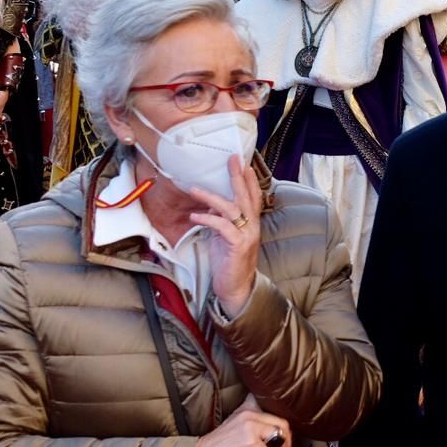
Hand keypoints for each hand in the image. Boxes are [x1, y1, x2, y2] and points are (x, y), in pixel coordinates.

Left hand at [187, 156, 261, 314]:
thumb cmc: (229, 262)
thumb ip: (221, 219)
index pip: (253, 196)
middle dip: (238, 176)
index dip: (249, 179)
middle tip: (232, 159)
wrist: (236, 287)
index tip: (243, 162)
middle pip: (246, 196)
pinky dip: (208, 218)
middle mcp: (252, 226)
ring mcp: (247, 235)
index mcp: (251, 223)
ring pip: (231, 208)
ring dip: (211, 197)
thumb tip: (210, 203)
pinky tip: (194, 216)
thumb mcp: (224, 236)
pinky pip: (222, 226)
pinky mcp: (237, 245)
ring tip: (194, 189)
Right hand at [188, 394, 291, 446]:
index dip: (282, 424)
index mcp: (246, 409)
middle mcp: (250, 416)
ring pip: (280, 439)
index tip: (283, 437)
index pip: (273, 409)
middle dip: (287, 442)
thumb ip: (250, 422)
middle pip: (282, 424)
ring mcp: (251, 430)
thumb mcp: (232, 425)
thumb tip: (273, 432)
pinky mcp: (251, 446)